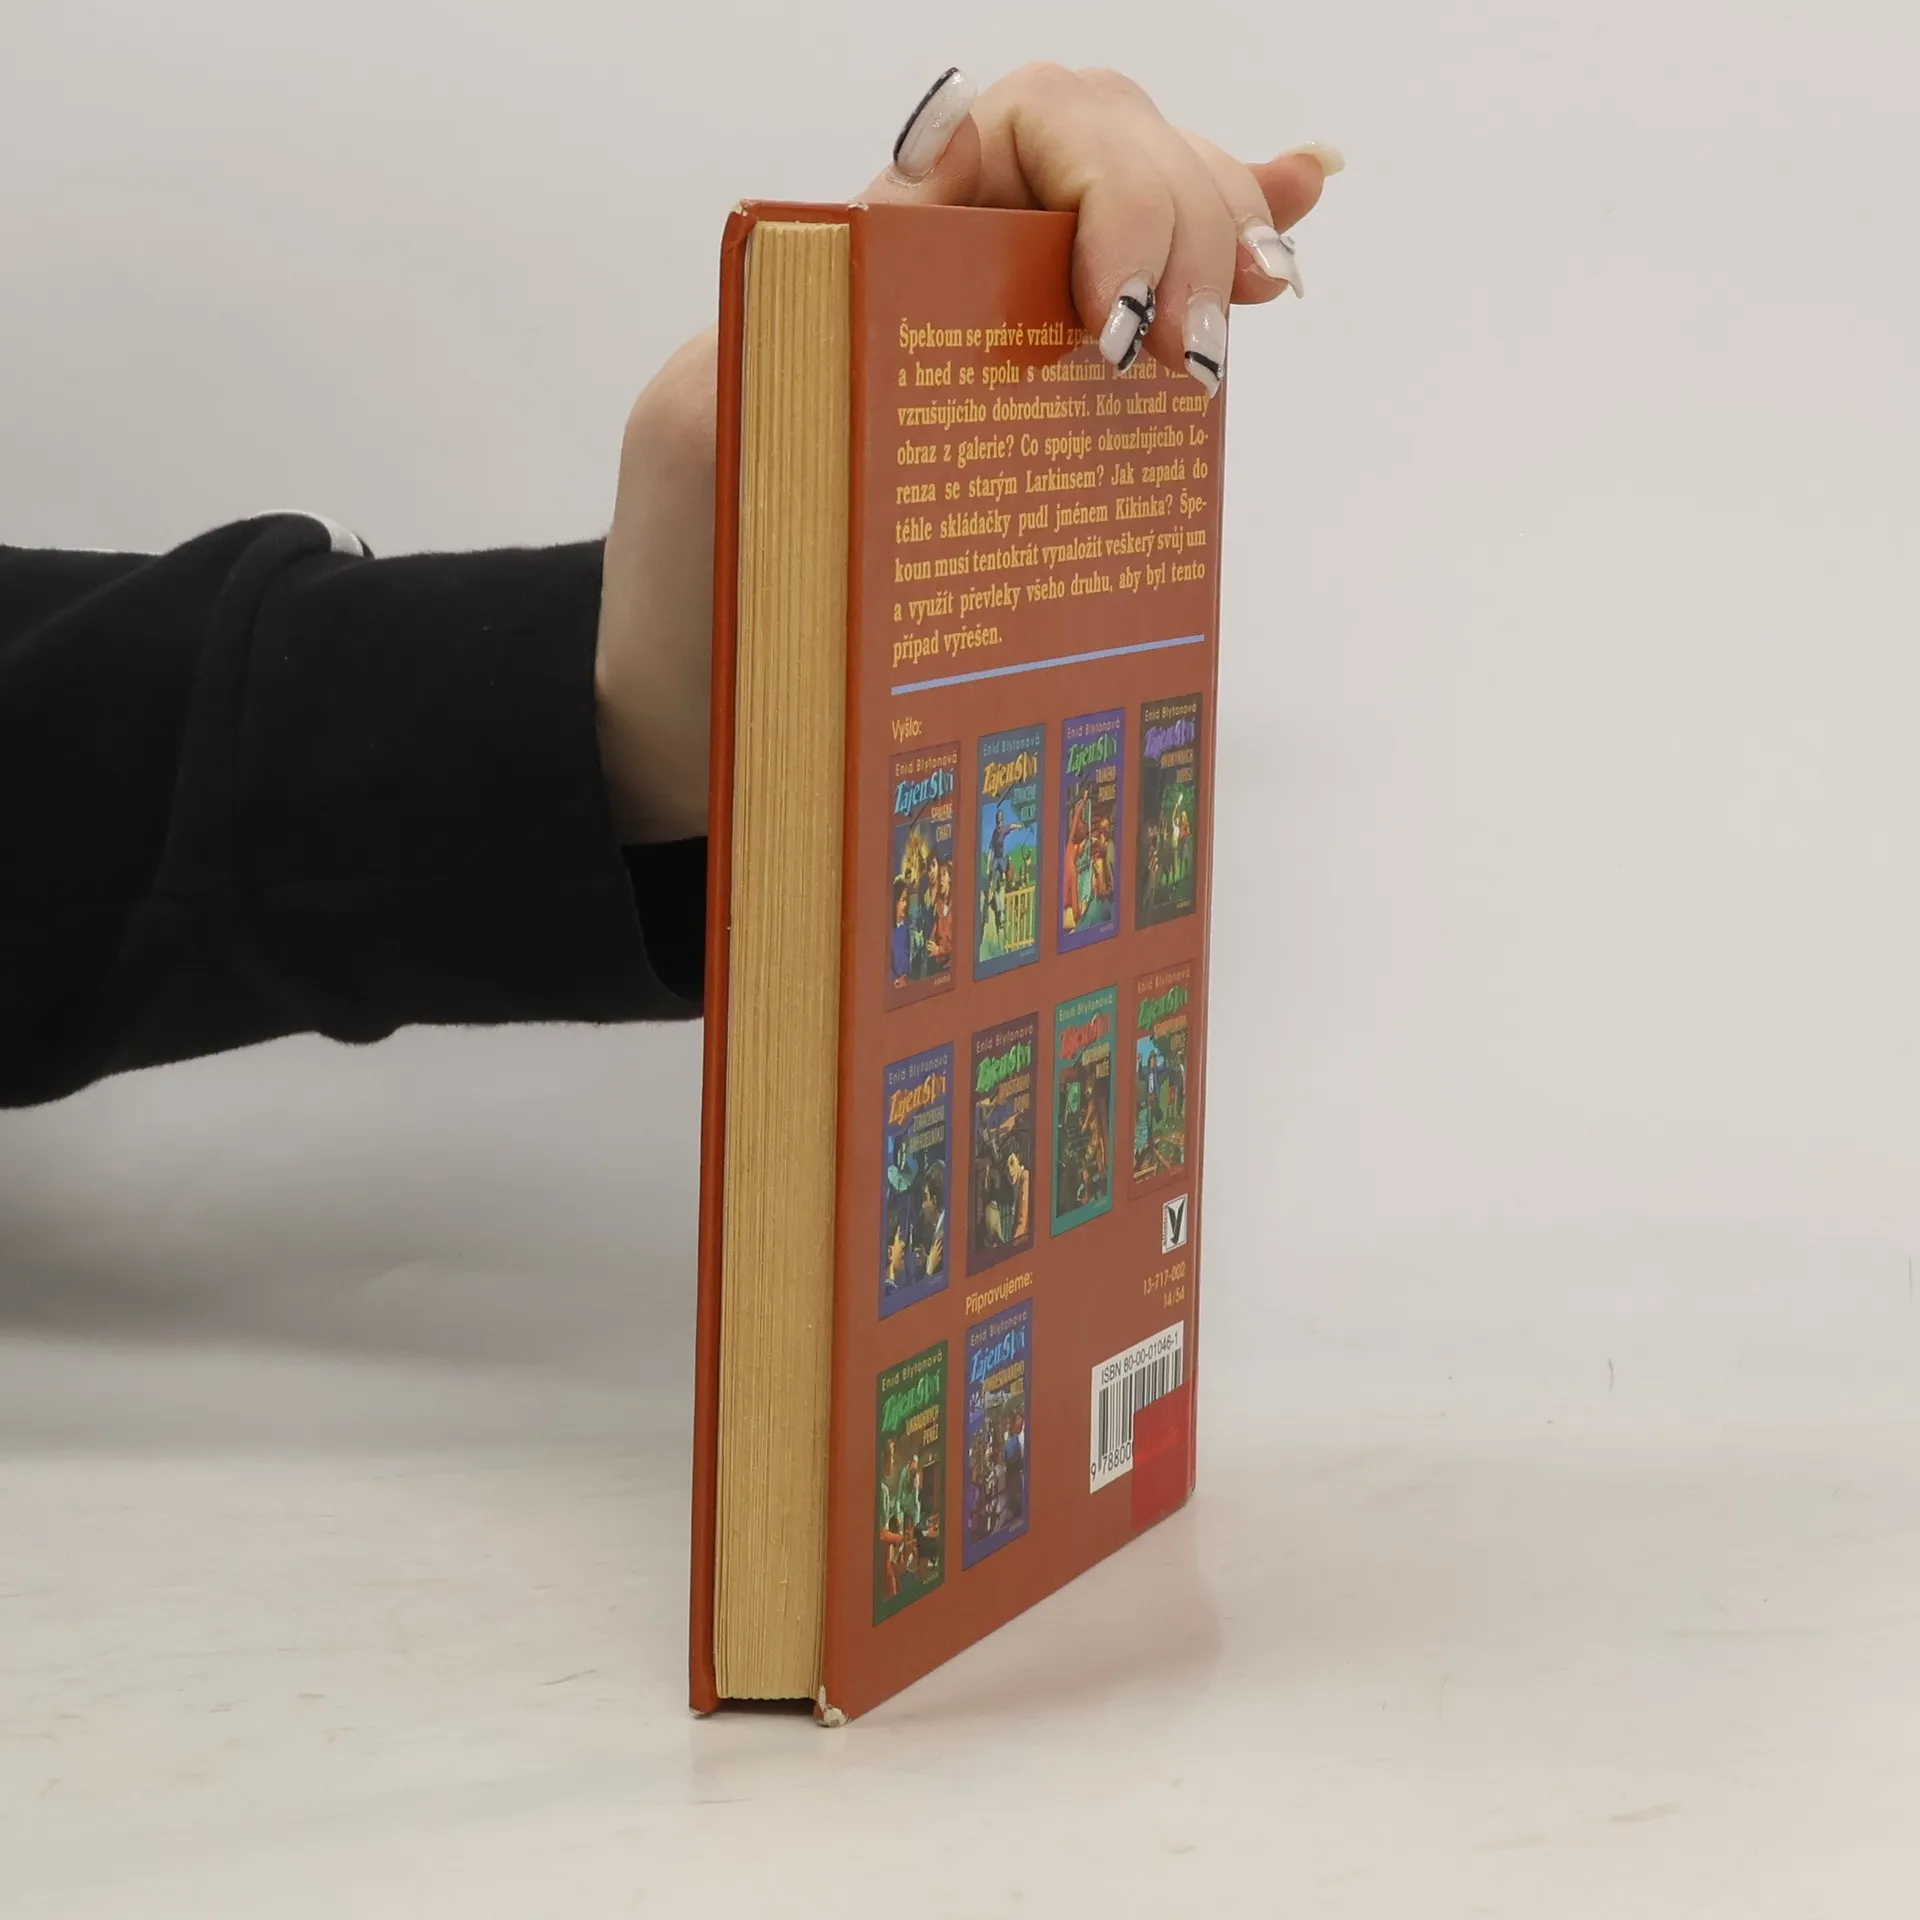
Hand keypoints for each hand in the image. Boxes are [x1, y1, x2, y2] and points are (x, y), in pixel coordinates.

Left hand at [594, 65, 1340, 843]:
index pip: (1031, 123)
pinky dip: (1230, 252)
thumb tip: (922, 179)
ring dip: (1220, 241)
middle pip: (1113, 153)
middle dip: (1181, 222)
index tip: (1117, 315)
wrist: (726, 721)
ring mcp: (1008, 334)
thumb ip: (803, 310)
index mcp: (871, 254)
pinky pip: (1145, 299)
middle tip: (1185, 361)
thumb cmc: (700, 583)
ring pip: (1149, 215)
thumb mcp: (708, 434)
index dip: (1110, 181)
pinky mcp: (1044, 410)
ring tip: (1253, 302)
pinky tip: (1293, 226)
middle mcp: (951, 271)